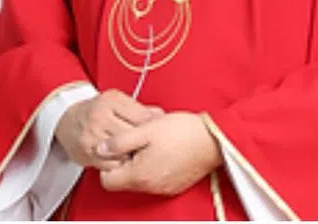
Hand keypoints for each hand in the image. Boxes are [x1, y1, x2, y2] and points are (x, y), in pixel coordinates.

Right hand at [55, 89, 164, 170]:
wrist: (66, 119)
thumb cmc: (97, 109)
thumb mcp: (118, 100)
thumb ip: (140, 108)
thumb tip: (161, 116)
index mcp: (111, 101)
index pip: (142, 117)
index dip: (154, 127)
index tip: (158, 131)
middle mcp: (99, 118)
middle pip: (133, 135)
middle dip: (144, 142)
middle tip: (151, 145)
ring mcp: (91, 137)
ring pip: (122, 152)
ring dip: (132, 154)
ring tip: (137, 152)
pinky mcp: (86, 154)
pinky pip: (111, 164)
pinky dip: (120, 164)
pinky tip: (123, 158)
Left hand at [98, 112, 222, 195]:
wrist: (216, 139)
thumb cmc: (185, 132)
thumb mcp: (146, 128)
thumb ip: (119, 141)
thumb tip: (101, 149)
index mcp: (139, 175)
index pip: (106, 180)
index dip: (110, 162)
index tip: (120, 147)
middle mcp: (150, 186)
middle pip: (124, 180)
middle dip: (127, 161)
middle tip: (140, 141)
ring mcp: (164, 188)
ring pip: (141, 180)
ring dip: (143, 163)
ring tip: (156, 143)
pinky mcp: (176, 185)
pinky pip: (158, 179)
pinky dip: (158, 167)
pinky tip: (168, 151)